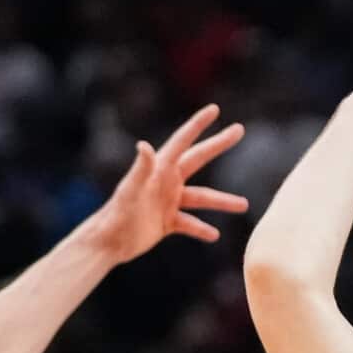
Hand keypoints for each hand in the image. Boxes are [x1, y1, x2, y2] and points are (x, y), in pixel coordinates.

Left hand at [86, 105, 248, 259]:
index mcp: (159, 169)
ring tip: (244, 204)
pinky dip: (201, 229)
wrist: (108, 243)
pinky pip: (190, 224)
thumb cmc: (117, 215)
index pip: (183, 141)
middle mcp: (166, 181)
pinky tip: (214, 235)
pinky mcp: (167, 222)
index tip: (215, 109)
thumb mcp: (130, 191)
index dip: (198, 124)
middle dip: (218, 144)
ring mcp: (168, 201)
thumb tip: (144, 145)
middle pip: (198, 159)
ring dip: (222, 201)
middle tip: (239, 130)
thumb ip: (140, 169)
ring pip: (202, 198)